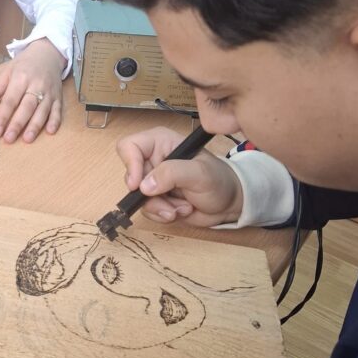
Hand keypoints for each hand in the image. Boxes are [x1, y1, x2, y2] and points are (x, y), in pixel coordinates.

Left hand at [0, 38, 65, 143]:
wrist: (48, 53)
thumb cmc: (25, 64)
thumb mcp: (7, 71)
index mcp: (20, 78)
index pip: (10, 100)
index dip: (3, 116)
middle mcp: (36, 85)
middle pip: (26, 107)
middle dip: (18, 124)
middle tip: (9, 139)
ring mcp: (49, 91)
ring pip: (42, 110)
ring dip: (35, 126)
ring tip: (27, 139)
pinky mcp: (58, 96)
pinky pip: (58, 110)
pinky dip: (55, 121)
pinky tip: (50, 131)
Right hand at [117, 126, 243, 226]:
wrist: (229, 203)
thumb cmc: (219, 180)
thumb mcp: (199, 174)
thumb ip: (172, 174)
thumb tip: (144, 186)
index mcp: (160, 142)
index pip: (129, 146)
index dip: (130, 165)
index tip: (139, 186)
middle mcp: (153, 159)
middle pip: (131, 177)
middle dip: (151, 196)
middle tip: (170, 205)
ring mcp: (153, 180)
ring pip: (138, 198)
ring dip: (160, 208)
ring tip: (182, 207)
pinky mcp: (155, 198)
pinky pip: (146, 210)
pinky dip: (162, 215)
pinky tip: (181, 211)